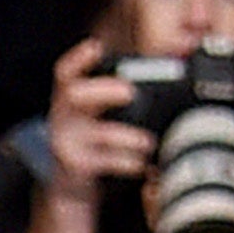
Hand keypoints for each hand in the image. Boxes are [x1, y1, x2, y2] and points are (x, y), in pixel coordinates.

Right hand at [38, 34, 156, 202]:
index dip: (79, 59)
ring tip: (148, 142)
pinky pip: (102, 162)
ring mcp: (67, 142)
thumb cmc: (94, 141)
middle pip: (74, 95)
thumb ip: (120, 94)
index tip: (96, 47)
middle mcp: (64, 117)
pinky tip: (140, 163)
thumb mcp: (98, 114)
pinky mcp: (76, 167)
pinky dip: (125, 162)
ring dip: (125, 135)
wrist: (73, 185)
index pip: (65, 73)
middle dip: (103, 90)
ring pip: (96, 133)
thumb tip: (169, 65)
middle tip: (129, 92)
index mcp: (70, 98)